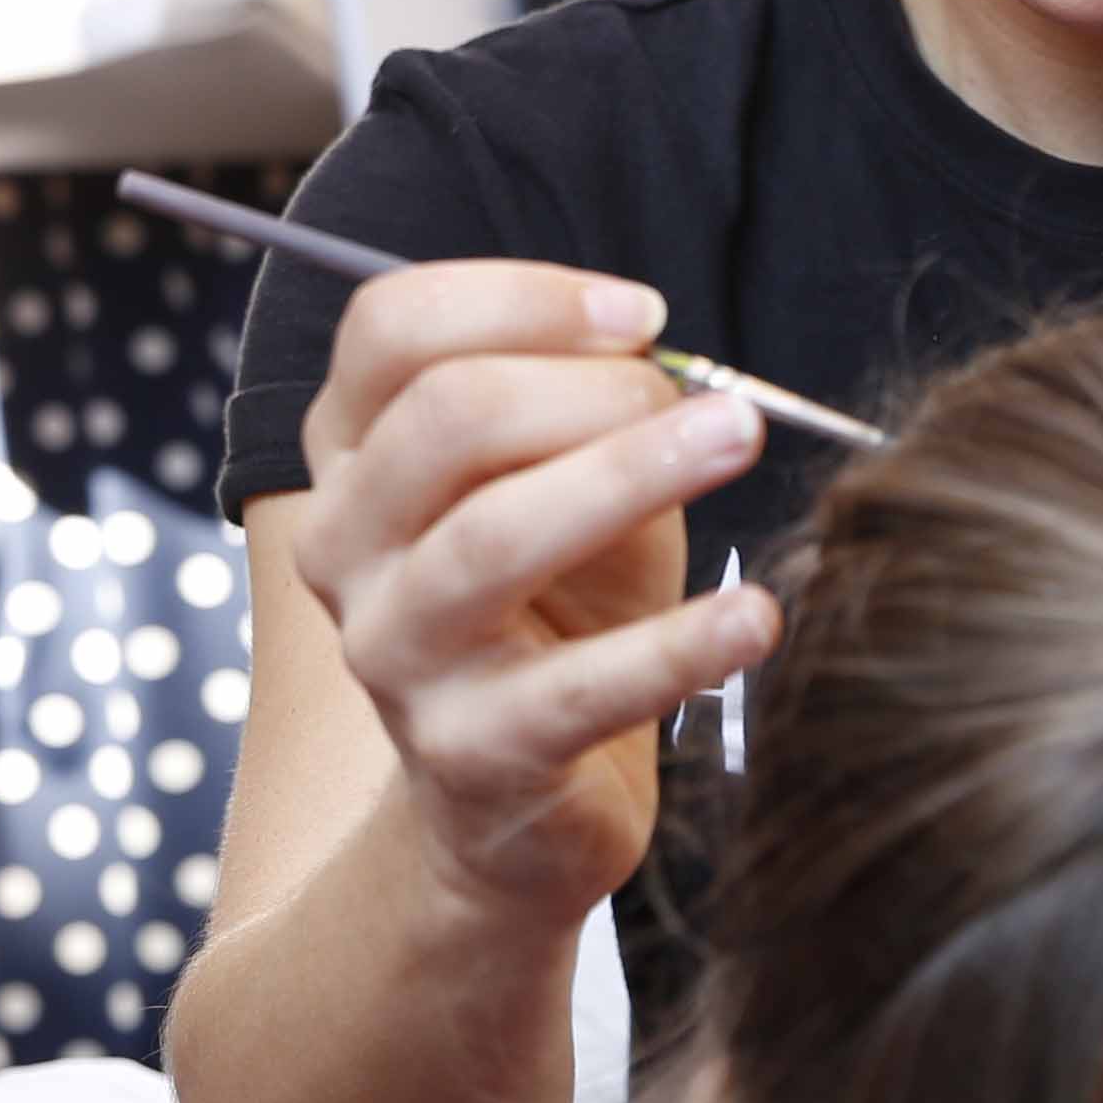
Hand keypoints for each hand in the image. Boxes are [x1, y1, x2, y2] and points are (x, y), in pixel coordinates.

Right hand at [283, 259, 776, 930]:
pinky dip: (677, 647)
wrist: (521, 804)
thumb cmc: (559, 606)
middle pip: (444, 416)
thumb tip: (654, 351)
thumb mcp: (569, 481)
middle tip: (718, 406)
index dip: (520, 298)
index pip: (391, 328)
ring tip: (738, 443)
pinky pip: (573, 690)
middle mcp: (346, 545)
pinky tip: (756, 615)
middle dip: (593, 387)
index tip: (642, 316)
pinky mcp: (467, 755)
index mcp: (356, 453)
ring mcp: (393, 655)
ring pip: (490, 536)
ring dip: (631, 475)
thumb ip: (588, 407)